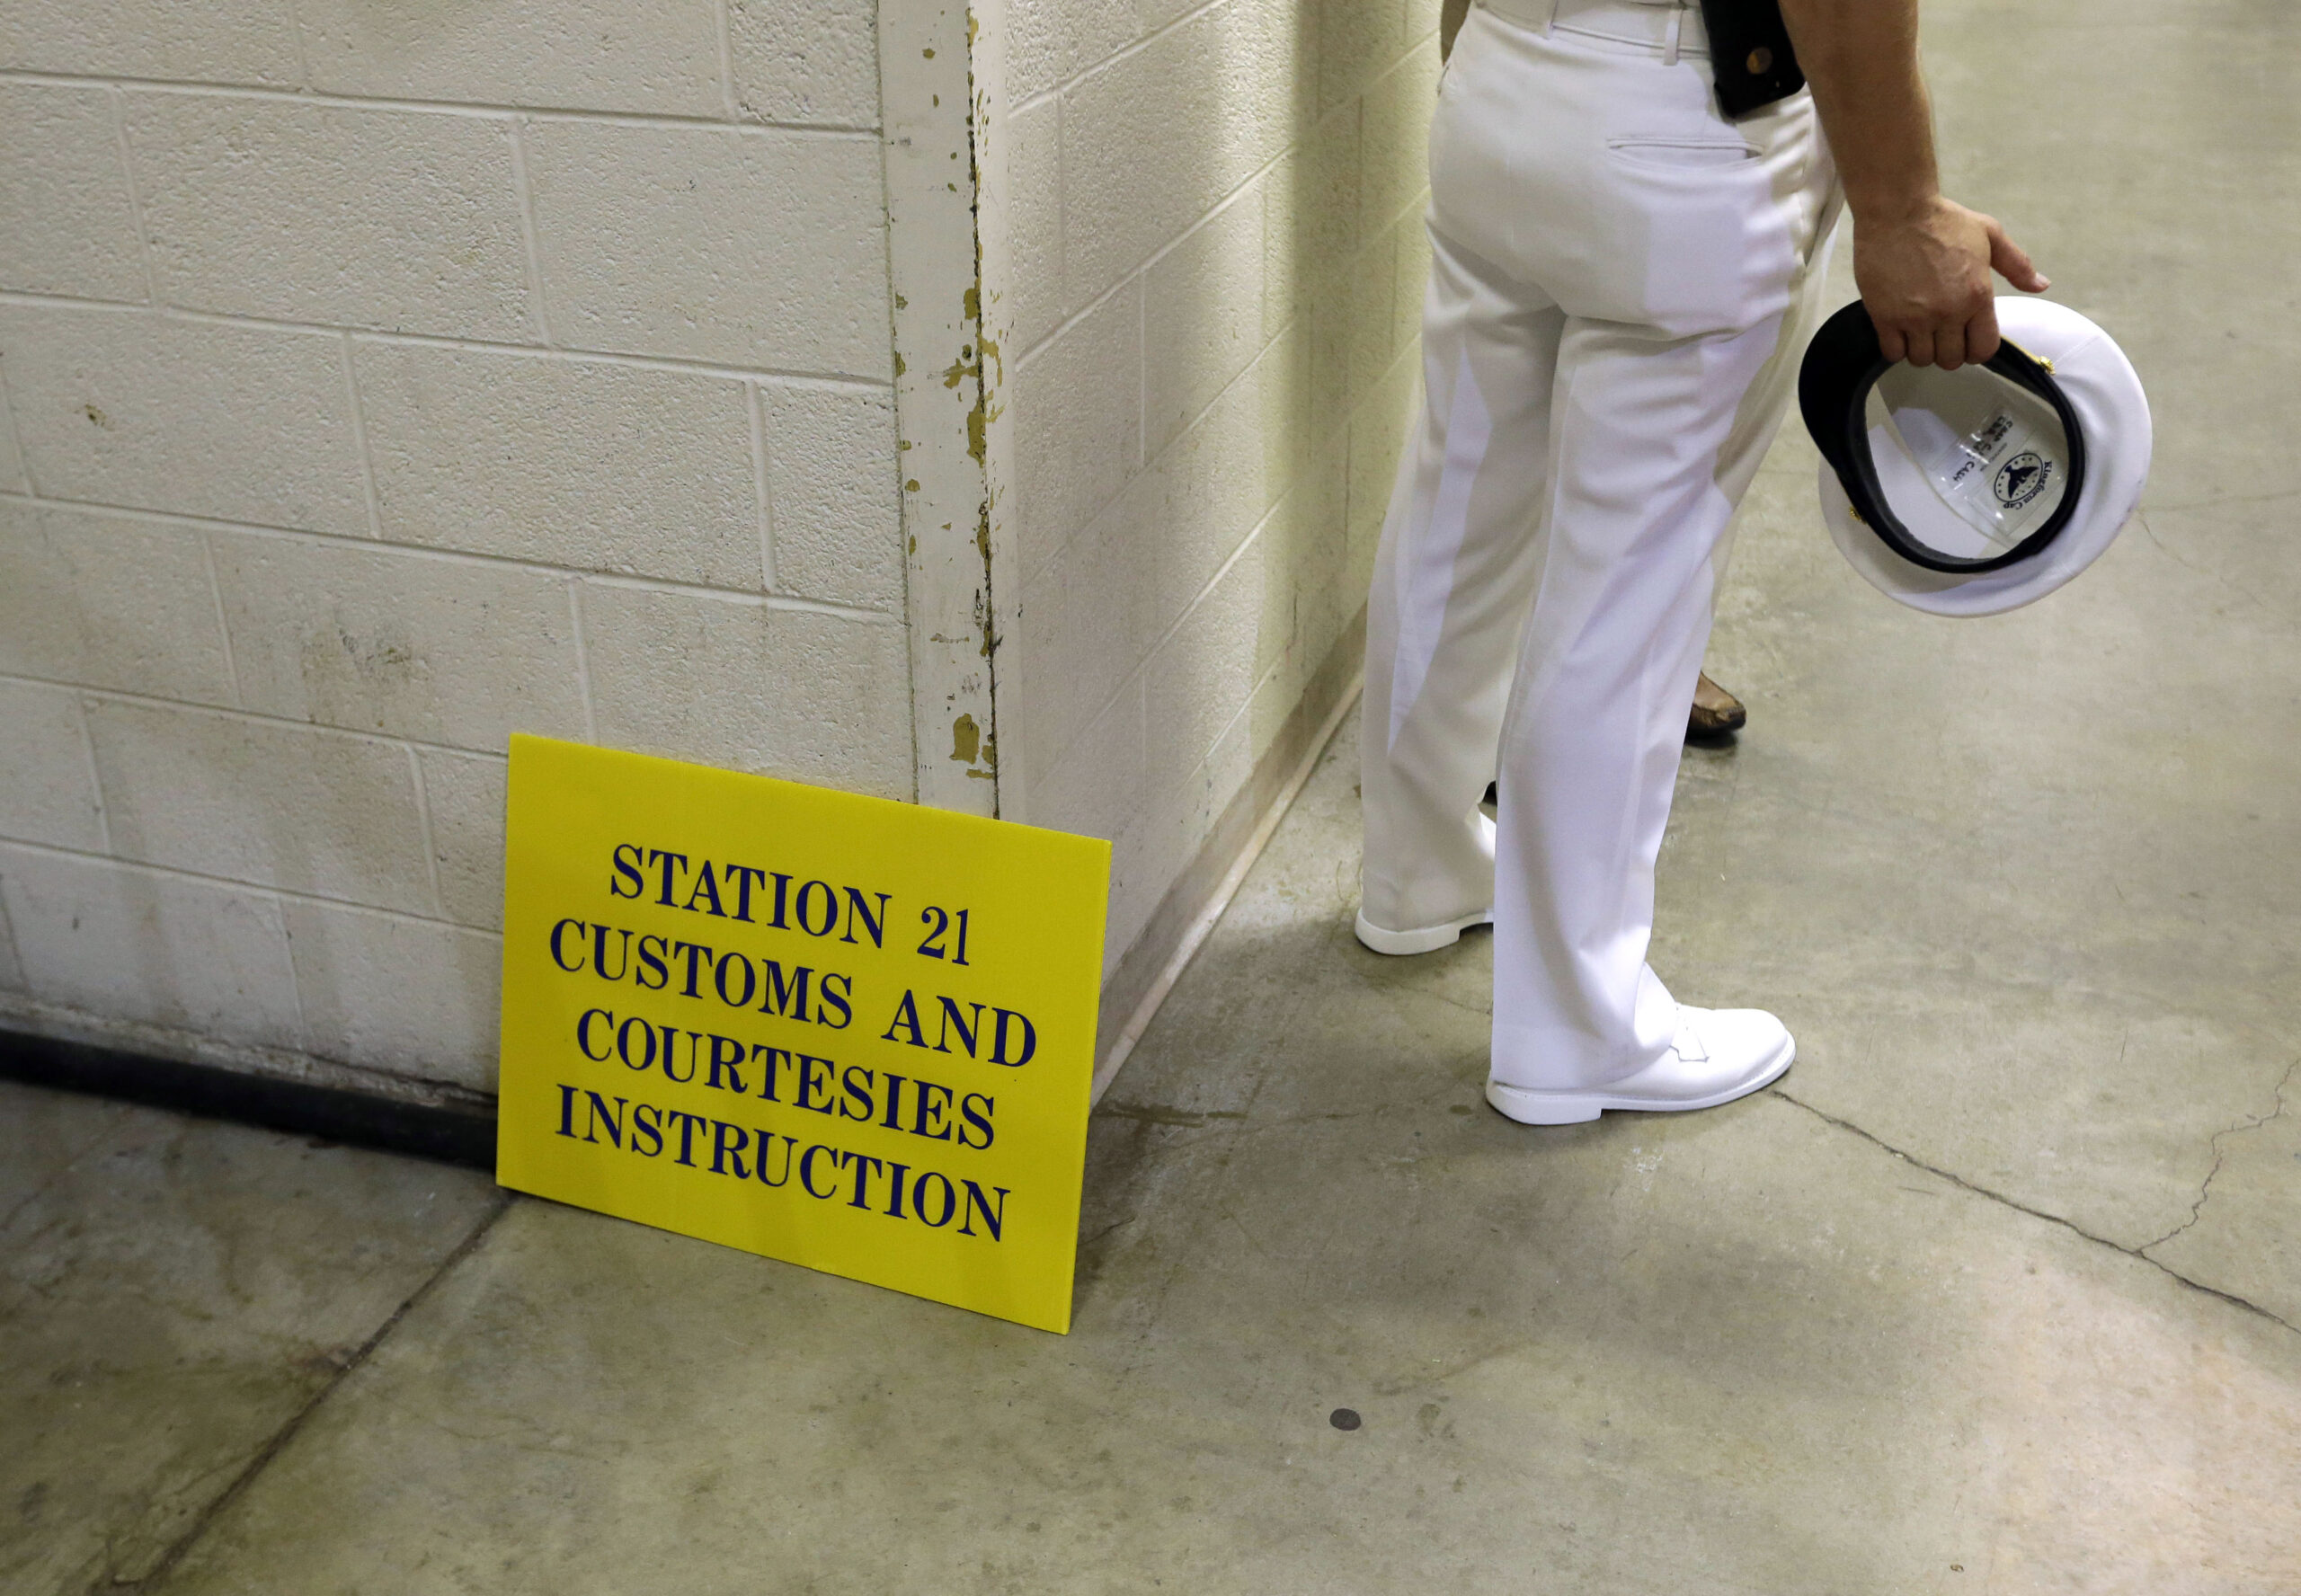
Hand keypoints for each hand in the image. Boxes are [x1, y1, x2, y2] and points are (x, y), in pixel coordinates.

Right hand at [1853, 196, 2047, 368]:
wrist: (1898, 210)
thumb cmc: (1943, 220)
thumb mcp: (1990, 234)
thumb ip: (2017, 265)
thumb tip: (2041, 285)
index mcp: (1977, 295)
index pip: (1983, 349)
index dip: (1976, 350)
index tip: (1967, 339)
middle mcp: (1948, 312)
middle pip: (1950, 360)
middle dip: (1948, 351)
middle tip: (1941, 334)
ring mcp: (1915, 317)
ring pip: (1921, 359)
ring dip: (1922, 350)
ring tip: (1919, 332)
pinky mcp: (1885, 316)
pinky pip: (1893, 353)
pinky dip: (1897, 348)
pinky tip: (1899, 331)